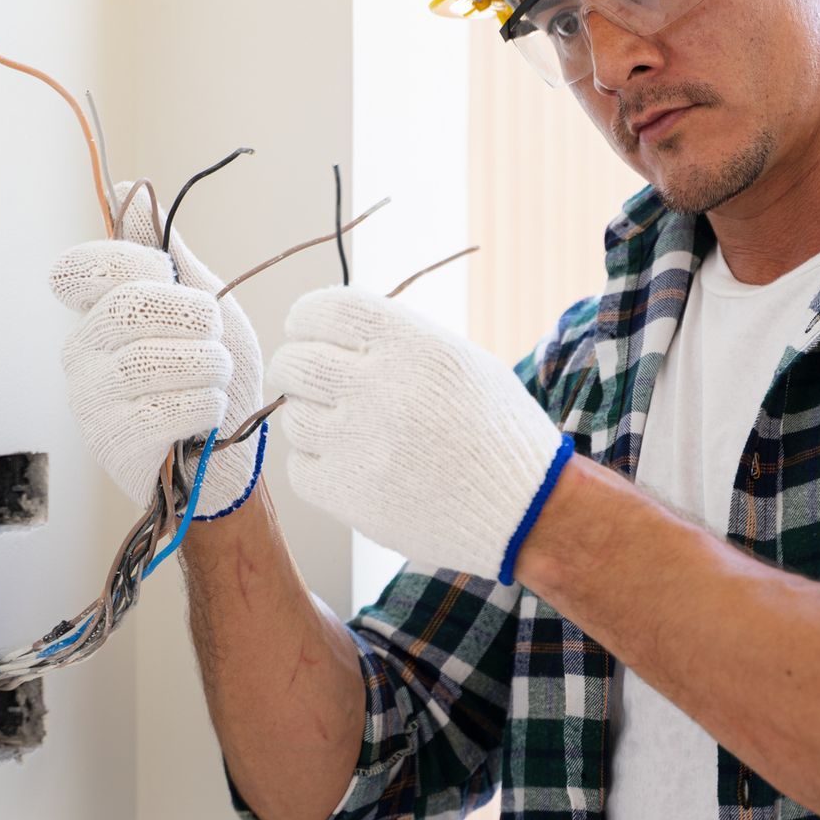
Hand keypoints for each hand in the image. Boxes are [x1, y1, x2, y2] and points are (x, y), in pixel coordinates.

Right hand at [106, 182, 265, 515]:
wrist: (230, 458)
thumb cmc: (214, 375)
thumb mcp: (201, 301)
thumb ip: (164, 252)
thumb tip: (126, 188)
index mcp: (97, 310)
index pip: (80, 269)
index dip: (133, 266)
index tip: (168, 280)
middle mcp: (80, 351)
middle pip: (131, 307)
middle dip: (195, 319)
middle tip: (215, 340)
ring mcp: (89, 399)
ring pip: (153, 359)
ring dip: (208, 366)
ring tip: (215, 379)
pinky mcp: (110, 443)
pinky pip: (165, 407)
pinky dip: (204, 406)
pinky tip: (204, 416)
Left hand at [265, 287, 571, 581]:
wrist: (525, 509)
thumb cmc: (496, 430)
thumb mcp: (462, 361)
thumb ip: (399, 340)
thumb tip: (333, 333)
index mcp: (412, 344)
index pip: (322, 309)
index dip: (305, 320)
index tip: (306, 333)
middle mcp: (380, 386)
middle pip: (294, 363)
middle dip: (295, 370)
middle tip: (309, 382)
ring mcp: (359, 442)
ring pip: (294, 418)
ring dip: (311, 421)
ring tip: (350, 431)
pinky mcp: (348, 493)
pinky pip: (299, 468)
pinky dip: (317, 467)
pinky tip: (352, 466)